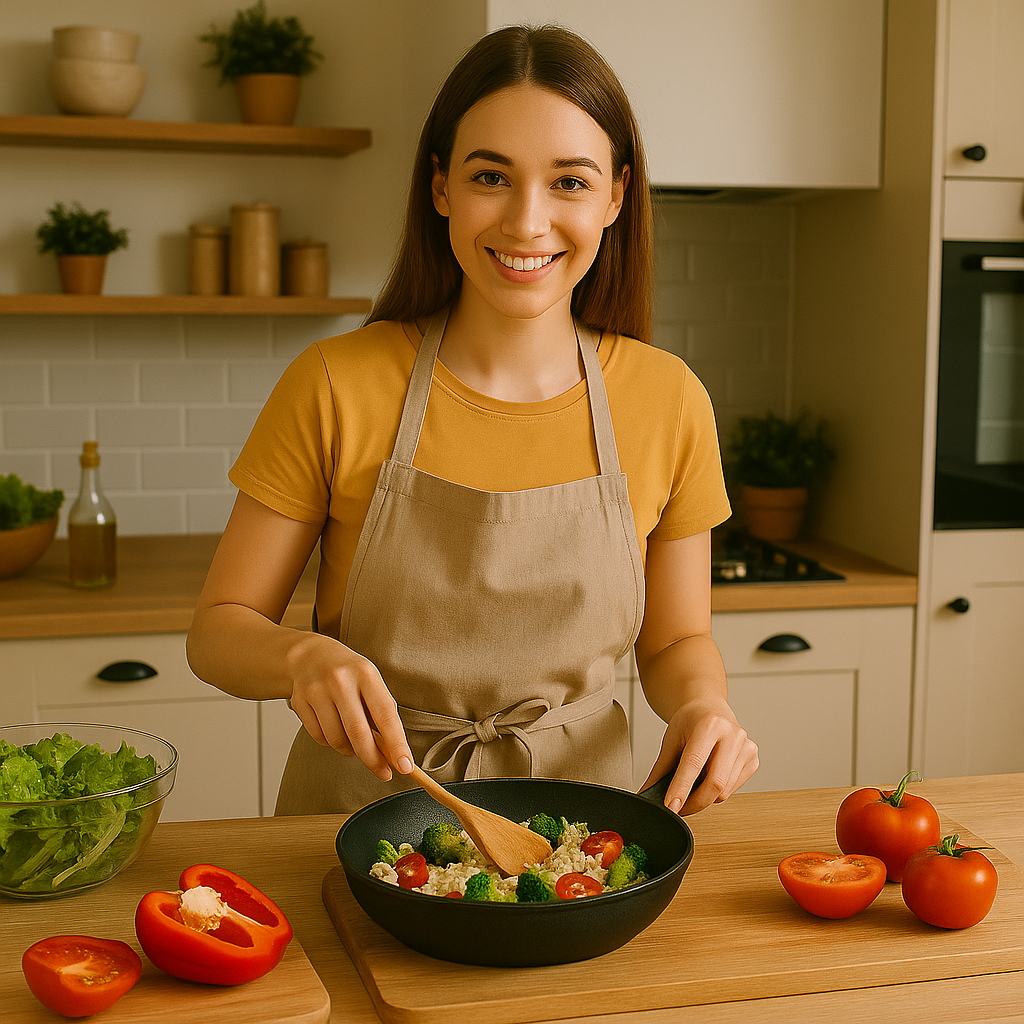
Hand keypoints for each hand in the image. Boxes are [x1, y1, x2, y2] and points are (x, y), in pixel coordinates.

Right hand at [286, 632, 413, 781]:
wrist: (310, 656)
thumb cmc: (349, 674)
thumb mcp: (371, 683)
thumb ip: (382, 714)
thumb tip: (393, 753)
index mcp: (366, 674)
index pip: (385, 714)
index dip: (396, 743)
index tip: (405, 766)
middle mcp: (340, 681)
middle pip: (358, 732)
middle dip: (373, 759)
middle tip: (384, 773)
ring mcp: (317, 691)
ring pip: (337, 739)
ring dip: (350, 750)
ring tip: (355, 741)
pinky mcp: (299, 702)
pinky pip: (319, 738)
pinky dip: (331, 743)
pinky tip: (336, 731)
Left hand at [640, 698, 757, 814]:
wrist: (709, 708)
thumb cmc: (690, 721)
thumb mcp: (671, 739)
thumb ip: (660, 768)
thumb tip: (648, 794)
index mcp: (710, 724)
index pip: (694, 763)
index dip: (681, 788)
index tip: (671, 806)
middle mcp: (732, 734)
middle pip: (715, 783)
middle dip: (694, 802)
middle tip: (677, 808)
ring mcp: (746, 748)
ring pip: (724, 791)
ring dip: (704, 798)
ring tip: (692, 784)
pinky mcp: (753, 760)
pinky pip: (732, 790)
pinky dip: (717, 792)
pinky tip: (709, 776)